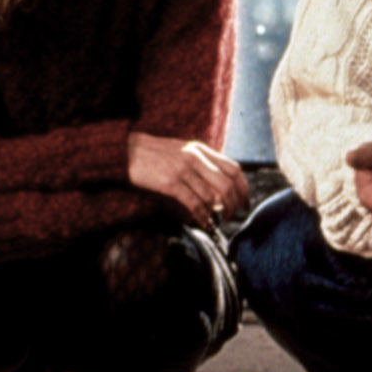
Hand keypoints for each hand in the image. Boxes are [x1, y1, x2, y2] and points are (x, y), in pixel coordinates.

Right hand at [127, 132, 249, 227]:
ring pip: (213, 196)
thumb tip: (218, 189)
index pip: (234, 168)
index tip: (245, 202)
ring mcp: (183, 170)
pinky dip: (202, 216)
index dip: (244, 188)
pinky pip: (194, 203)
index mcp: (200, 149)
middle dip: (235, 204)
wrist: (125, 151)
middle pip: (228, 184)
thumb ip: (201, 164)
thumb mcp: (182, 151)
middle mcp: (195, 157)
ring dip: (218, 212)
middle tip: (233, 216)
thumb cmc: (153, 154)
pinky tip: (204, 222)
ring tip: (218, 220)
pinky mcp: (170, 182)